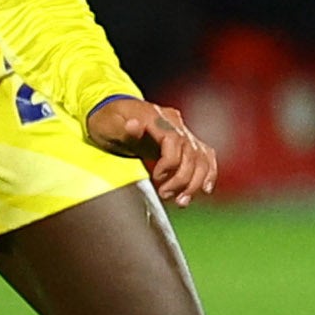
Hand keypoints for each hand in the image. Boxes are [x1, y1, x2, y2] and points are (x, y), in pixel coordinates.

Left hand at [85, 95, 218, 206]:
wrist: (112, 113)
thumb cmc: (107, 120)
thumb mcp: (108, 124)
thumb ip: (123, 128)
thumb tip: (132, 125)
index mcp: (156, 117)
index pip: (175, 140)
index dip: (170, 163)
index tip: (157, 177)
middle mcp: (174, 122)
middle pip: (191, 152)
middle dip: (181, 179)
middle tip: (165, 194)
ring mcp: (182, 131)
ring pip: (201, 158)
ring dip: (195, 182)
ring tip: (181, 201)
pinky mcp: (185, 141)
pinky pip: (205, 156)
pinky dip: (207, 173)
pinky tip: (204, 190)